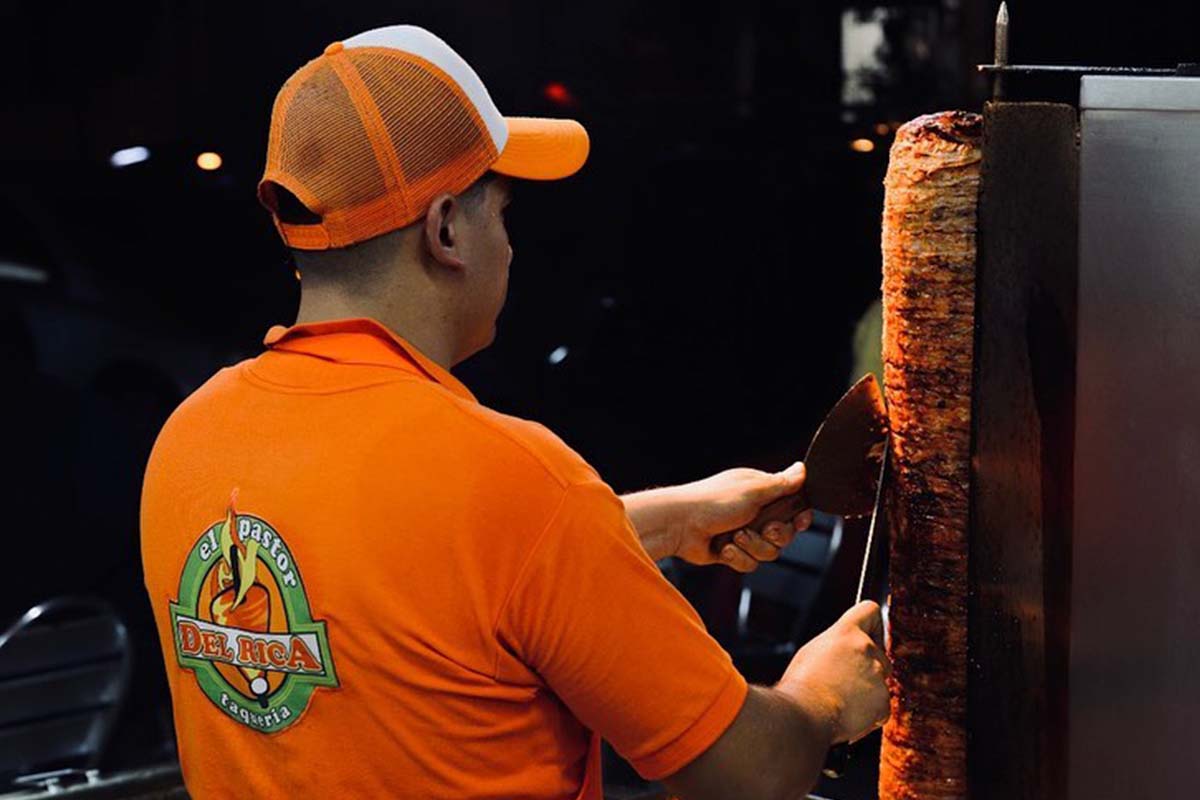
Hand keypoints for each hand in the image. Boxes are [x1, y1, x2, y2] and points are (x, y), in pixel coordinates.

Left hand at [671, 462, 812, 571]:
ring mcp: (743, 533)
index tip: (799, 521)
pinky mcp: (732, 551)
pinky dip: (738, 558)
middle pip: (785, 534)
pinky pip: (750, 563)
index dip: (799, 517)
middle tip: (766, 530)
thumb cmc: (713, 502)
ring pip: (768, 552)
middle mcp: (753, 512)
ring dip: (753, 547)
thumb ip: (781, 484)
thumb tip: (803, 469)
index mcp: (760, 492)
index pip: (792, 506)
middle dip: (776, 536)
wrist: (679, 525)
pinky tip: (724, 548)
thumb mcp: (753, 489)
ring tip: (735, 537)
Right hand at [776, 601, 891, 744]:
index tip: (869, 636)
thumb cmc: (801, 685)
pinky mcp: (883, 701)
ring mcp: (877, 675)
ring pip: (880, 681)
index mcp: (846, 632)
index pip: (870, 611)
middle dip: (868, 666)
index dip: (873, 624)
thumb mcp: (812, 652)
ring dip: (867, 691)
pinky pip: (882, 706)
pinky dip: (870, 713)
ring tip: (842, 701)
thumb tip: (844, 652)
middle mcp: (865, 648)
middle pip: (879, 652)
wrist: (806, 714)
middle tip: (846, 681)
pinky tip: (849, 714)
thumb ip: (836, 646)